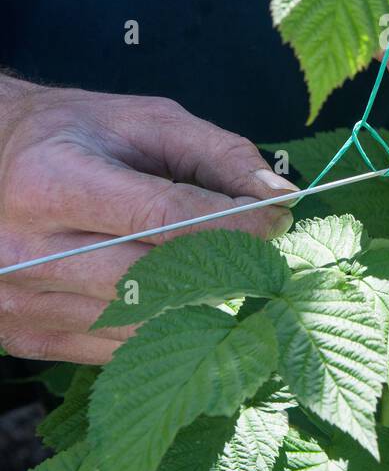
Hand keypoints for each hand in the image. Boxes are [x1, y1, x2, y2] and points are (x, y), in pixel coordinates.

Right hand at [0, 77, 295, 364]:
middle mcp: (26, 249)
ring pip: (141, 325)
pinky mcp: (23, 336)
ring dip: (199, 306)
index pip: (164, 219)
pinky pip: (116, 350)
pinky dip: (163, 329)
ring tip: (228, 274)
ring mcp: (19, 300)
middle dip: (224, 269)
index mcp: (52, 182)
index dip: (234, 225)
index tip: (277, 219)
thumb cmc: (74, 134)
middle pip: (156, 281)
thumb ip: (217, 153)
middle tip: (264, 253)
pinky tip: (184, 301)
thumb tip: (279, 196)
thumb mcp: (143, 120)